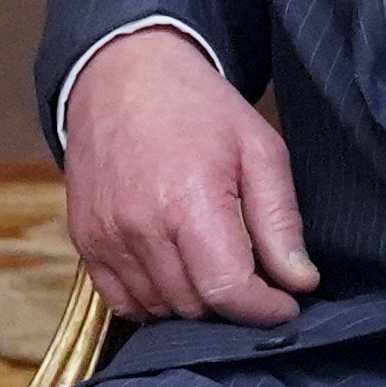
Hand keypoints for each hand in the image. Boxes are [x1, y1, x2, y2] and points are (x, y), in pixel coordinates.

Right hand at [63, 28, 315, 328]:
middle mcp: (139, 227)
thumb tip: (299, 282)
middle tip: (253, 277)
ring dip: (194, 303)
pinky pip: (122, 302)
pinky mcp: (86, 241)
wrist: (122, 77)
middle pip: (195, 306)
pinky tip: (176, 274)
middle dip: (233, 304)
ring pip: (159, 310)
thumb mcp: (259, 150)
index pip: (227, 290)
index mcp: (188, 201)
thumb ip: (280, 221)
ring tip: (214, 269)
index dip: (264, 309)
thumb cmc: (198, 109)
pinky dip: (154, 301)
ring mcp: (106, 237)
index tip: (284, 304)